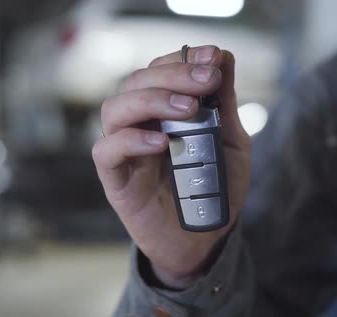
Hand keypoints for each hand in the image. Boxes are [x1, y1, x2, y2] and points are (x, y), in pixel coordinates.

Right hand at [92, 45, 249, 287]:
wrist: (205, 240)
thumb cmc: (213, 189)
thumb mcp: (229, 142)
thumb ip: (223, 105)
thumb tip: (223, 57)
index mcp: (163, 111)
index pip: (160, 71)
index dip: (183, 59)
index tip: (214, 58)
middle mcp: (139, 125)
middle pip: (136, 83)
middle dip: (172, 75)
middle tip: (205, 81)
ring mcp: (124, 151)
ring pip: (115, 109)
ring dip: (151, 100)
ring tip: (188, 108)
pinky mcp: (115, 179)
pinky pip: (106, 151)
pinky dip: (131, 140)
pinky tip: (161, 142)